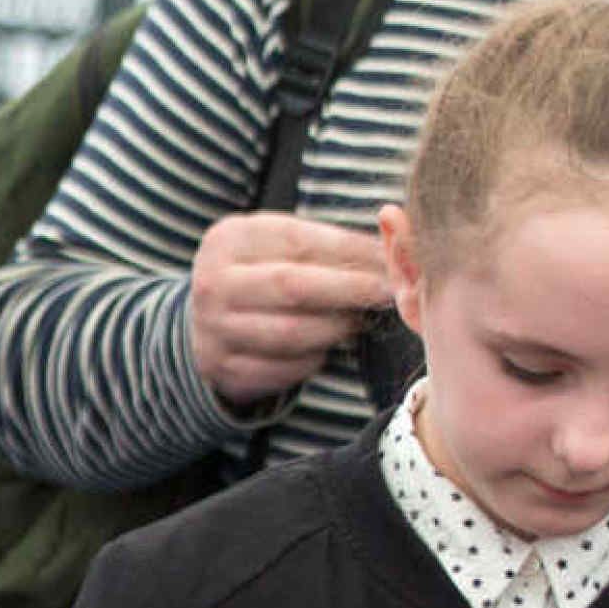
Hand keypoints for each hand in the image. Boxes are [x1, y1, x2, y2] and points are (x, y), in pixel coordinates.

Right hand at [187, 212, 392, 406]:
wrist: (210, 317)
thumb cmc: (263, 272)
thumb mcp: (283, 244)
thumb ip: (331, 243)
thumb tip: (398, 246)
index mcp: (229, 240)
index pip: (300, 241)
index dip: (351, 251)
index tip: (391, 259)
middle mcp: (212, 283)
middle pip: (293, 286)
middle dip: (350, 289)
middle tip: (389, 293)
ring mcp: (212, 329)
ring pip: (291, 333)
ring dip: (335, 328)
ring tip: (358, 320)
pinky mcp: (223, 367)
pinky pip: (283, 367)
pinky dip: (313, 358)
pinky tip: (326, 347)